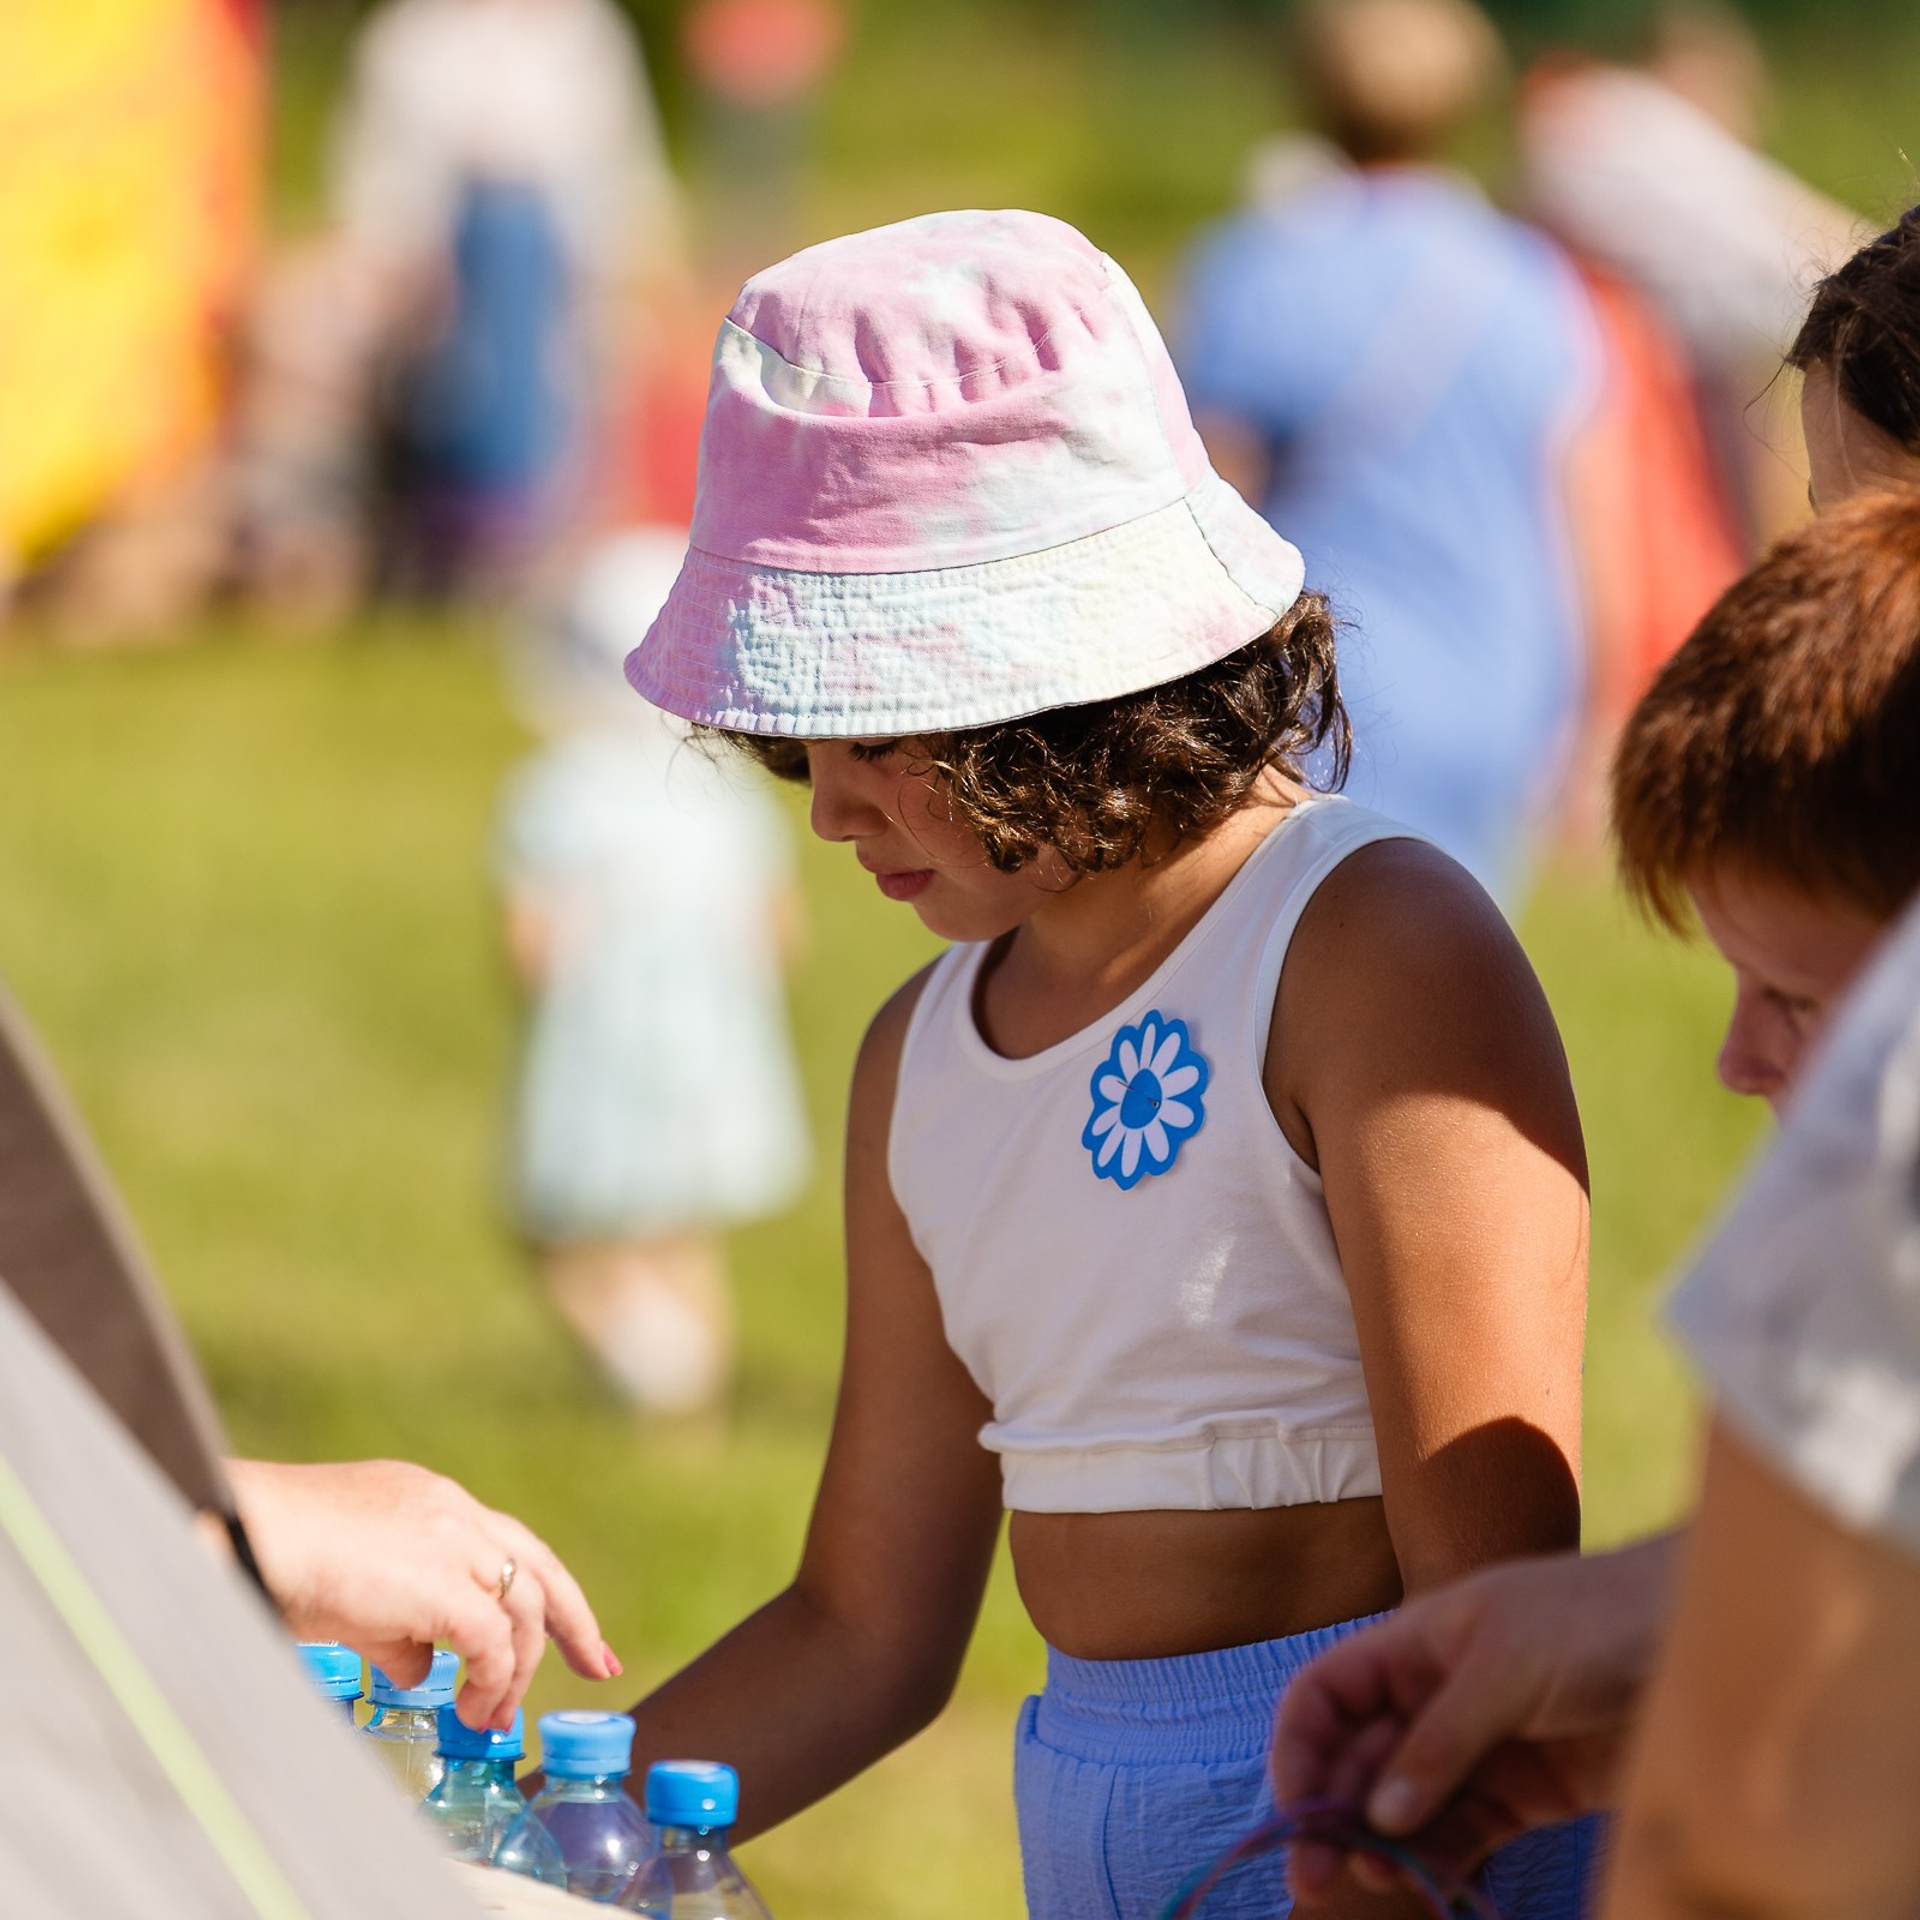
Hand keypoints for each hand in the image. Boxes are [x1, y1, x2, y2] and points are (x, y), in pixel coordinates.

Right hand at [228, 1458, 621, 1730]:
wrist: (247, 1532)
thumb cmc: (275, 1556)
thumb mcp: (351, 1589)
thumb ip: (397, 1625)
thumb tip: (423, 1668)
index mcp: (433, 1502)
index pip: (509, 1544)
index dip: (545, 1588)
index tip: (573, 1629)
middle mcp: (454, 1513)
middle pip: (539, 1568)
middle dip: (574, 1622)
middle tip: (597, 1665)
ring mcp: (453, 1542)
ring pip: (523, 1610)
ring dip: (515, 1672)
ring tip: (491, 1717)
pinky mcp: (442, 1584)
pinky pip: (492, 1641)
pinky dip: (493, 1678)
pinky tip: (471, 1707)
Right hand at [1271, 1536, 1679, 1902]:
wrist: (1703, 1638)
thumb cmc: (1595, 1619)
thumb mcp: (1506, 1662)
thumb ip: (1440, 1740)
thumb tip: (1378, 1815)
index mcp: (1414, 1645)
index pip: (1327, 1695)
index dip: (1299, 1748)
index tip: (1296, 1810)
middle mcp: (1435, 1697)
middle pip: (1358, 1760)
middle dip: (1330, 1814)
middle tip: (1317, 1878)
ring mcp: (1482, 1747)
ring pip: (1406, 1806)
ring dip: (1381, 1845)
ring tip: (1376, 1882)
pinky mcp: (1528, 1793)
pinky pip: (1465, 1834)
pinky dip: (1439, 1861)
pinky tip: (1426, 1884)